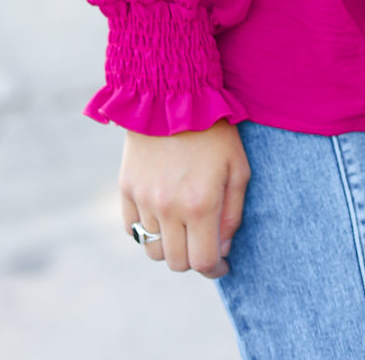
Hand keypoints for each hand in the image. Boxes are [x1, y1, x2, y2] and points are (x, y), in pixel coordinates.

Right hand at [119, 118, 250, 276]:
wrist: (172, 95)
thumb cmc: (214, 130)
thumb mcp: (238, 168)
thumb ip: (233, 214)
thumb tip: (221, 248)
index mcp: (200, 204)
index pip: (202, 262)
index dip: (215, 269)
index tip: (221, 264)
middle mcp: (168, 207)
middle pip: (175, 262)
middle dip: (192, 259)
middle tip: (202, 243)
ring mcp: (143, 199)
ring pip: (152, 249)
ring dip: (169, 246)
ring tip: (182, 228)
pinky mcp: (126, 188)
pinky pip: (132, 229)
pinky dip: (146, 231)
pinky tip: (161, 215)